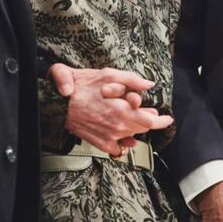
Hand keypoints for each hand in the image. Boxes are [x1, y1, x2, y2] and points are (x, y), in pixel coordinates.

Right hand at [49, 64, 172, 155]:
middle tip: (148, 112)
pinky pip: (119, 148)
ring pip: (132, 138)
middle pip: (143, 130)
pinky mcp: (100, 144)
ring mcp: (109, 138)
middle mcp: (117, 127)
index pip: (150, 121)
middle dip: (149, 121)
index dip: (162, 120)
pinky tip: (121, 134)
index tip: (167, 118)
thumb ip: (130, 79)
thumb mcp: (106, 73)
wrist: (55, 104)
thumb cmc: (79, 86)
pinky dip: (124, 142)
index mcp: (121, 110)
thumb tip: (149, 85)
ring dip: (136, 130)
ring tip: (132, 118)